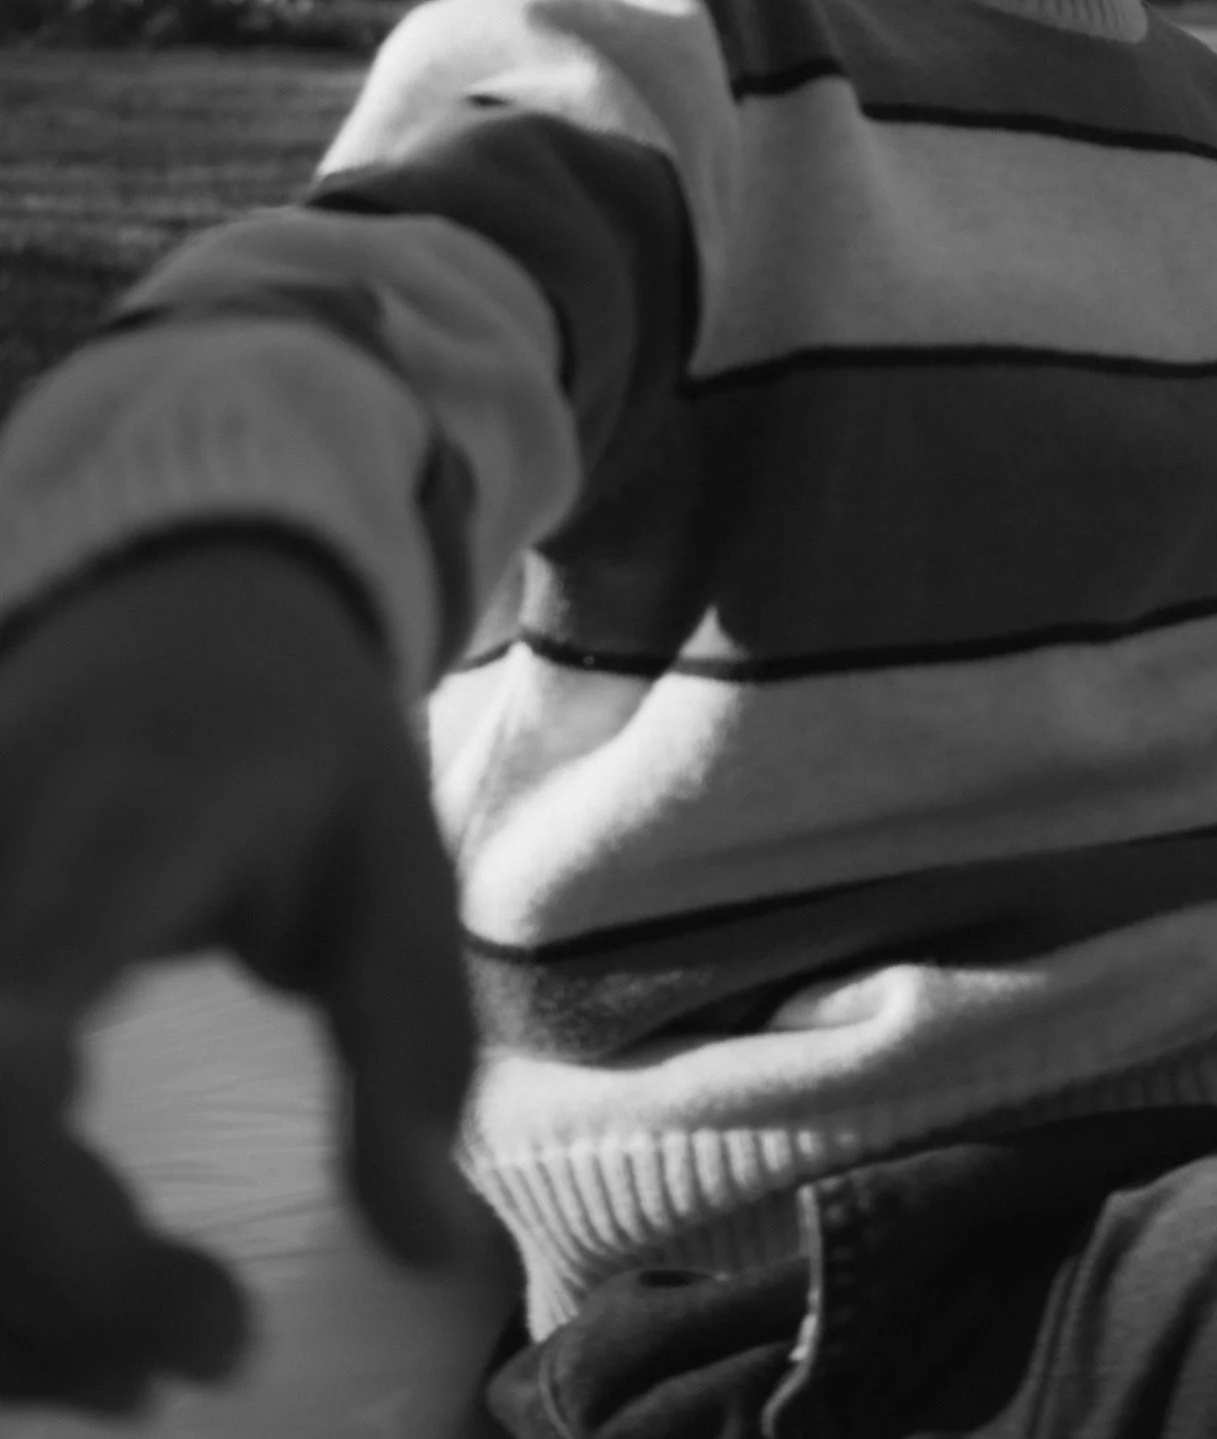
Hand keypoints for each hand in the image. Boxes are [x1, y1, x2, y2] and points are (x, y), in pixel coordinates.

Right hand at [0, 537, 473, 1412]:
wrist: (173, 596)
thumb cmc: (296, 737)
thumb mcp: (395, 861)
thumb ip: (410, 1050)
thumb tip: (432, 1249)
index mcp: (108, 836)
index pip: (9, 1073)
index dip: (74, 1243)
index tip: (218, 1328)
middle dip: (44, 1308)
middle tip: (188, 1362)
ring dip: (4, 1311)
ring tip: (133, 1357)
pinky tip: (55, 1310)